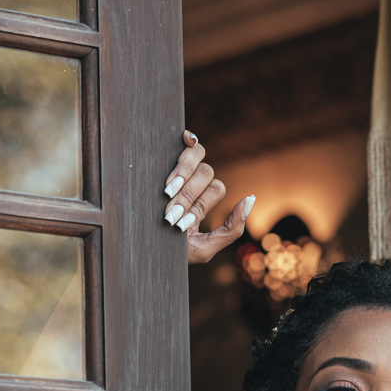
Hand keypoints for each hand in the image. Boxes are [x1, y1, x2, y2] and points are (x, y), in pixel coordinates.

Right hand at [164, 130, 255, 263]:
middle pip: (206, 172)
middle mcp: (193, 186)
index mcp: (202, 203)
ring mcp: (178, 173)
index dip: (201, 202)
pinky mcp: (163, 164)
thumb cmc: (171, 252)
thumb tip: (250, 199)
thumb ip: (231, 230)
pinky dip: (191, 140)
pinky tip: (188, 139)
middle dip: (188, 195)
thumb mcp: (204, 248)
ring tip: (167, 192)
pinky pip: (187, 145)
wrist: (140, 249)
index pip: (216, 188)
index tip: (180, 222)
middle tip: (170, 212)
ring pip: (197, 157)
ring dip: (182, 175)